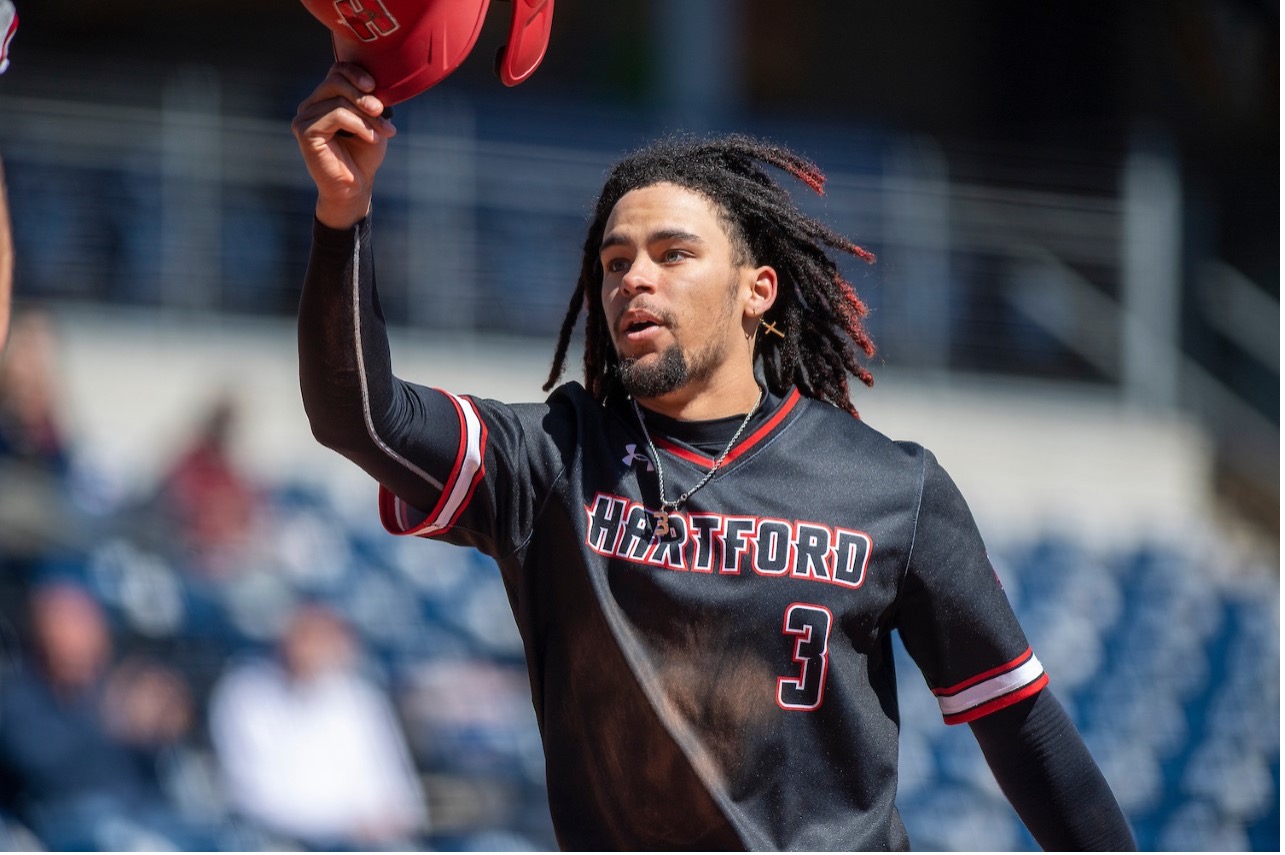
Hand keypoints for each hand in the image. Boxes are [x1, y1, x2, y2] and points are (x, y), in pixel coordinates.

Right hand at [291, 63, 397, 228]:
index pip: (336, 71)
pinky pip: (335, 115)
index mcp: (325, 99)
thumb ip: (371, 101)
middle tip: (382, 112)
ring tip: (383, 132)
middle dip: (364, 95)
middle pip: (336, 81)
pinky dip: (358, 125)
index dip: (356, 72)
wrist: (355, 187)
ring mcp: (304, 117)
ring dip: (367, 116)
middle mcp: (311, 105)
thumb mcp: (372, 123)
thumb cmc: (363, 156)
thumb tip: (376, 82)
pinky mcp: (304, 130)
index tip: (375, 86)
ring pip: (338, 100)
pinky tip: (370, 138)